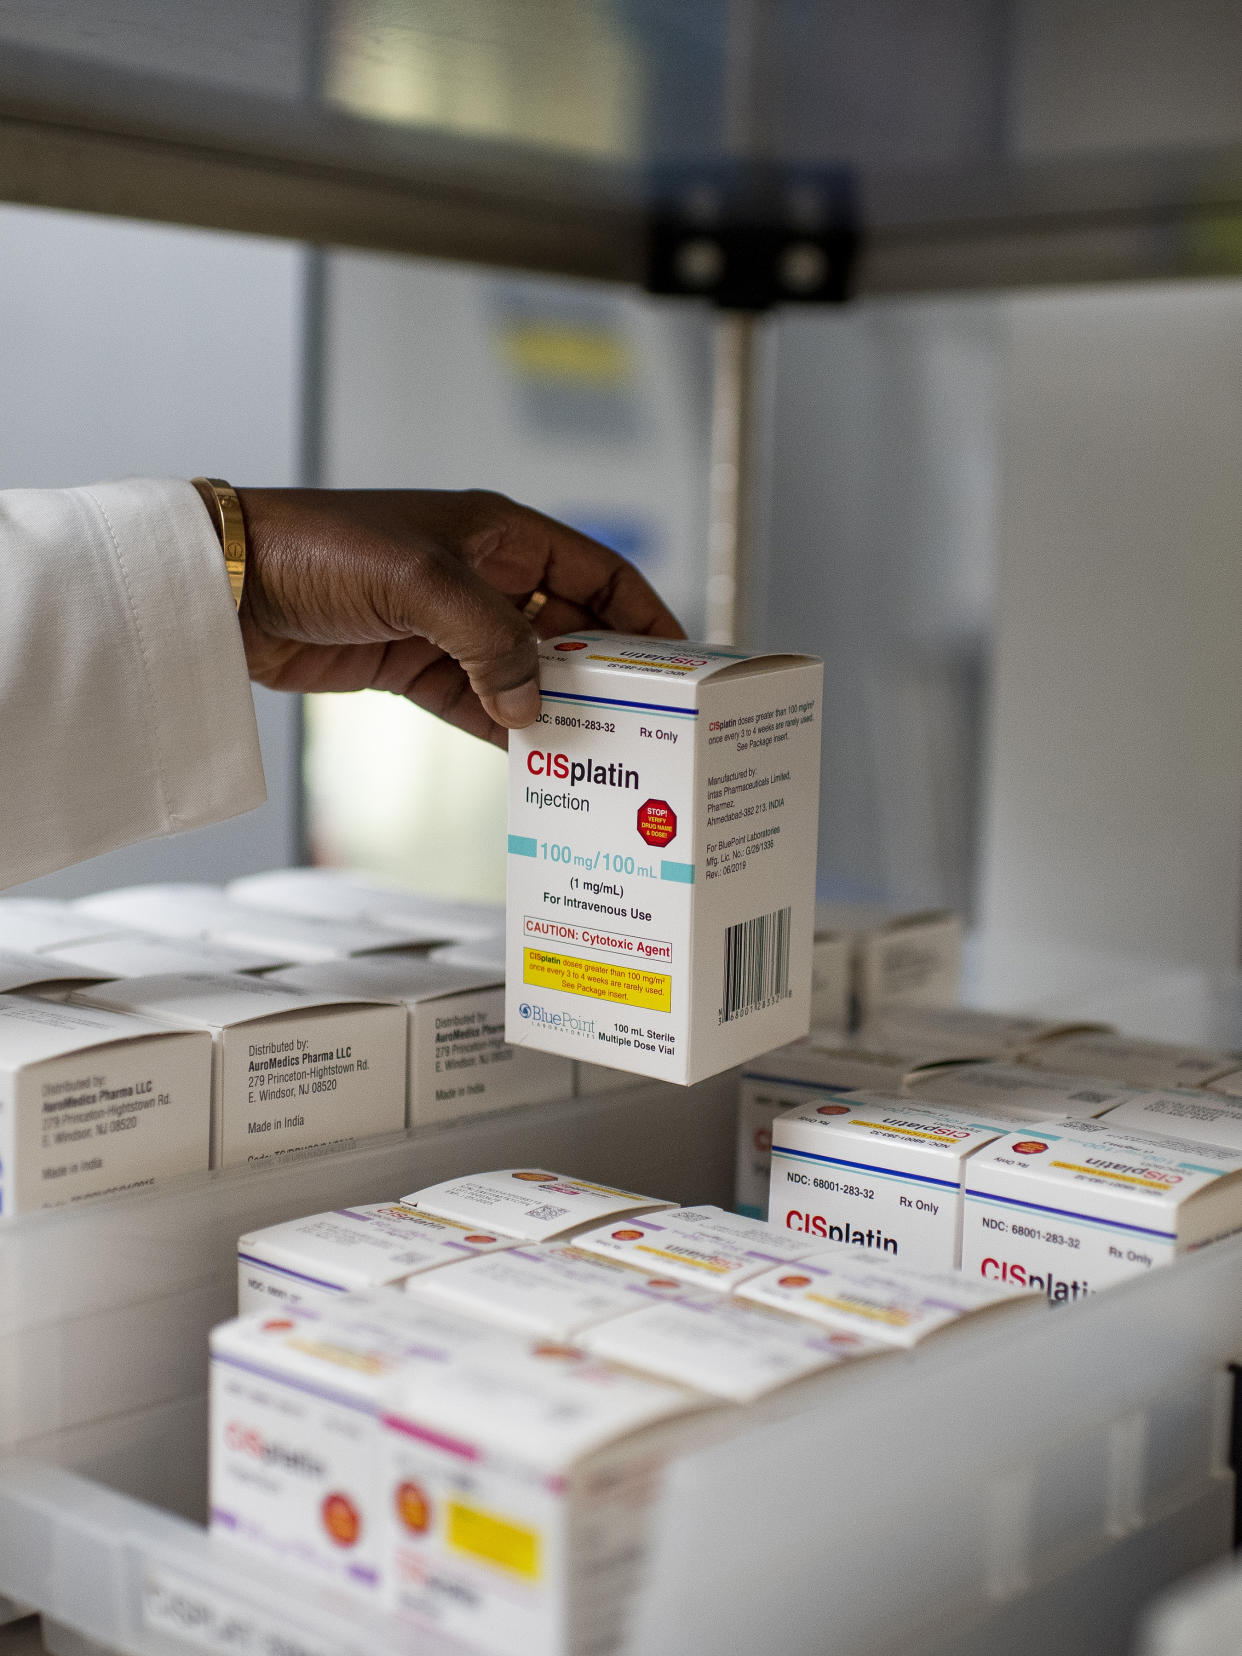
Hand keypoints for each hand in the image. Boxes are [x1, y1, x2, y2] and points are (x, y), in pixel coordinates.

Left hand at [228, 488, 684, 746]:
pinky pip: (479, 703)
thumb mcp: (424, 584)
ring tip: (597, 752)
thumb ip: (491, 642)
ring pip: (526, 672)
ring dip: (555, 708)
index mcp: (499, 534)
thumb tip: (532, 706)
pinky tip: (534, 758)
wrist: (228, 587)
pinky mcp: (414, 667)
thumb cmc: (322, 549)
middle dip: (604, 673)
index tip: (678, 662)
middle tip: (643, 722)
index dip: (642, 614)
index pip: (597, 573)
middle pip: (568, 629)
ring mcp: (450, 626)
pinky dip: (506, 729)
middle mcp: (483, 577)